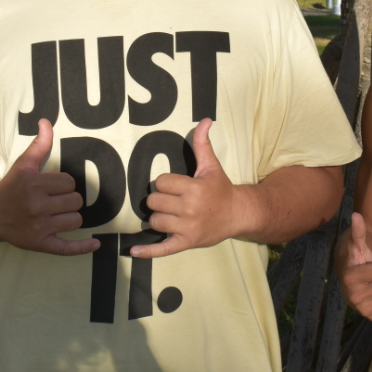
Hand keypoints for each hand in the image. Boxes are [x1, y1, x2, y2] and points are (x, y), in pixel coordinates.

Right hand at [0, 120, 99, 255]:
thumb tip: (46, 122)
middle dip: (69, 200)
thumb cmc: (12, 187)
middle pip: (75, 201)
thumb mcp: (24, 164)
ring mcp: (39, 227)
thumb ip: (39, 144)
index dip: (64, 184)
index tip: (52, 187)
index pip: (69, 183)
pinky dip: (82, 247)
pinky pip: (66, 248)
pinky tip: (95, 243)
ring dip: (70, 218)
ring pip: (75, 221)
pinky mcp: (40, 244)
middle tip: (54, 201)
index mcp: (34, 184)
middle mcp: (36, 206)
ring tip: (57, 215)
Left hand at [132, 119, 244, 257]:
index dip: (164, 183)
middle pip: (154, 202)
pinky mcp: (186, 242)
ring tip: (170, 215)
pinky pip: (163, 249)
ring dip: (158, 218)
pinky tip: (133, 251)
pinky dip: (148, 251)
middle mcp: (190, 209)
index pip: (161, 182)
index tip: (175, 186)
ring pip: (155, 221)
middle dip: (160, 200)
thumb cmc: (221, 189)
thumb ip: (202, 143)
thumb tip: (204, 120)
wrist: (238, 214)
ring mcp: (188, 228)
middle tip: (172, 200)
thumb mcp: (211, 166)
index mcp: (194, 188)